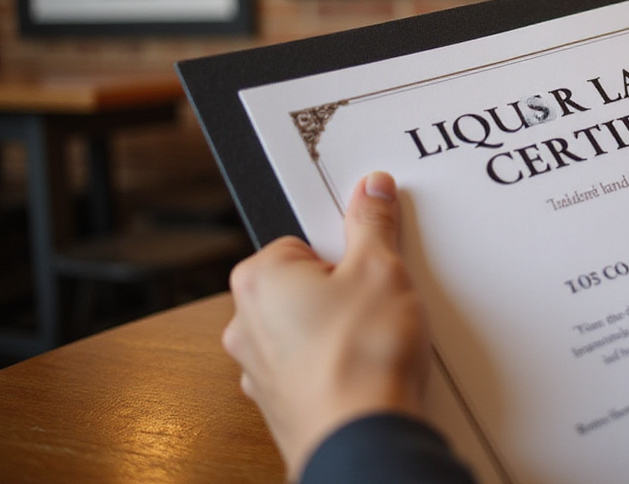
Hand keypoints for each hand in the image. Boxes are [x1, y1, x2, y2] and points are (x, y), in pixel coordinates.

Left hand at [222, 172, 429, 479]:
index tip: (369, 260)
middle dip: (343, 290)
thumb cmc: (360, 358)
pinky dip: (339, 364)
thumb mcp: (381, 268)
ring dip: (341, 328)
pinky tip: (369, 367)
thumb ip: (372, 223)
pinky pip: (313, 365)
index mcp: (258, 279)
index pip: (304, 242)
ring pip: (308, 328)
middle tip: (379, 298)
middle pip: (305, 284)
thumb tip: (371, 192)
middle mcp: (246, 324)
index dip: (345, 251)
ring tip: (378, 336)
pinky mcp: (282, 402)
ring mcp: (260, 368)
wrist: (362, 437)